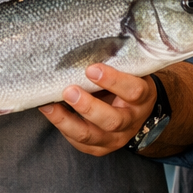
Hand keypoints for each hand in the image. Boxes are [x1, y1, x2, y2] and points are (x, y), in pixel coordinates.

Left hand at [39, 63, 155, 155]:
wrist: (135, 112)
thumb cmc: (126, 84)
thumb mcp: (129, 73)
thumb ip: (115, 63)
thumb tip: (86, 44)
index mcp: (142, 98)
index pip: (133, 91)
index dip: (114, 80)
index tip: (92, 68)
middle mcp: (131, 121)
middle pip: (112, 120)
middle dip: (88, 106)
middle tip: (69, 90)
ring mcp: (115, 138)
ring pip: (91, 136)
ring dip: (68, 121)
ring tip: (50, 105)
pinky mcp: (99, 148)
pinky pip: (79, 143)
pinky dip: (62, 127)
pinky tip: (50, 112)